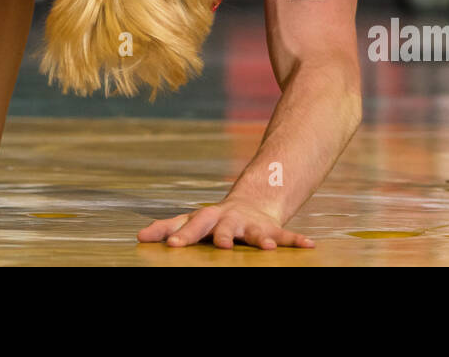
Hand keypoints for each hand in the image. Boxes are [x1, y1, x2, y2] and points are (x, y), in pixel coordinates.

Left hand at [138, 200, 313, 249]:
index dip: (181, 234)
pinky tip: (310, 247)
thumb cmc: (215, 218)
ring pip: (255, 232)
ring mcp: (251, 224)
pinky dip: (297, 241)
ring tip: (265, 246)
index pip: (191, 225)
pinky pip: (286, 236)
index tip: (170, 245)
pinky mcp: (271, 229)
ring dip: (261, 238)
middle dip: (221, 235)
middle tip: (221, 246)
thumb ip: (167, 227)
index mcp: (208, 218)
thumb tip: (138, 236)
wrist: (253, 200)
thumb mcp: (193, 220)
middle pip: (222, 226)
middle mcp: (229, 219)